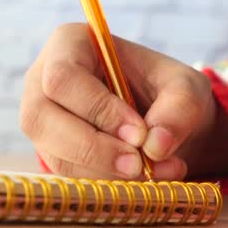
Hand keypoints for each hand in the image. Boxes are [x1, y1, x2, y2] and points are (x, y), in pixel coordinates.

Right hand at [19, 23, 227, 180]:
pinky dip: (104, 183)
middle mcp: (41, 80)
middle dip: (94, 149)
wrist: (162, 117)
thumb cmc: (166, 90)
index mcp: (69, 44)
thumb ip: (179, 110)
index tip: (139, 133)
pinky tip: (139, 180)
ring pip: (53, 153)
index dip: (98, 109)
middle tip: (139, 165)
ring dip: (103, 172)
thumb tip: (156, 146)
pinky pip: (66, 175)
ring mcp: (41, 119)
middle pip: (42, 119)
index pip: (63, 78)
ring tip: (152, 173)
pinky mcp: (50, 151)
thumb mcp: (186, 89)